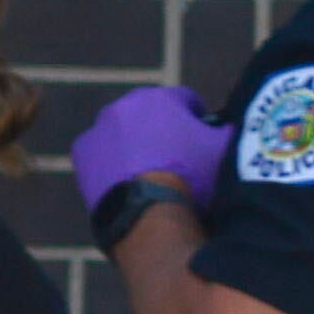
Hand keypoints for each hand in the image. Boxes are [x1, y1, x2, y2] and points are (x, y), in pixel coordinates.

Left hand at [69, 83, 225, 236]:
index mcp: (159, 97)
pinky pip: (102, 153)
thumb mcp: (225, 152)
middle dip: (164, 131)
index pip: (187, 100)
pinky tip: (128, 183)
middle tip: (178, 161)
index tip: (204, 141)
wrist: (147, 216)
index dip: (200, 121)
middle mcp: (124, 106)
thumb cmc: (191, 180)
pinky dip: (112, 163)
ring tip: (151, 176)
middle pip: (152, 115)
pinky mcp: (82, 154)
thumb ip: (230, 131)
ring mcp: (98, 129)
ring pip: (125, 133)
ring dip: (137, 146)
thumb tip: (231, 126)